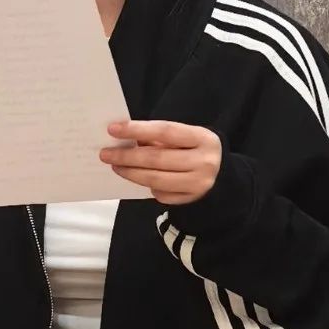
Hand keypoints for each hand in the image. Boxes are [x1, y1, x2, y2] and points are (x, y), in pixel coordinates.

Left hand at [100, 120, 221, 204]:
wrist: (223, 176)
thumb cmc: (196, 150)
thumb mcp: (187, 138)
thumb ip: (160, 137)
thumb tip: (125, 138)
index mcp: (203, 138)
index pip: (165, 131)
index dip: (137, 129)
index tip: (113, 129)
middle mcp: (204, 162)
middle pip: (157, 158)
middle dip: (128, 156)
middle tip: (106, 154)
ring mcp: (199, 184)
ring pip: (156, 179)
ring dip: (131, 173)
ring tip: (116, 166)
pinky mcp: (192, 200)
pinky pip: (162, 194)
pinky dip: (148, 186)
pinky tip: (140, 178)